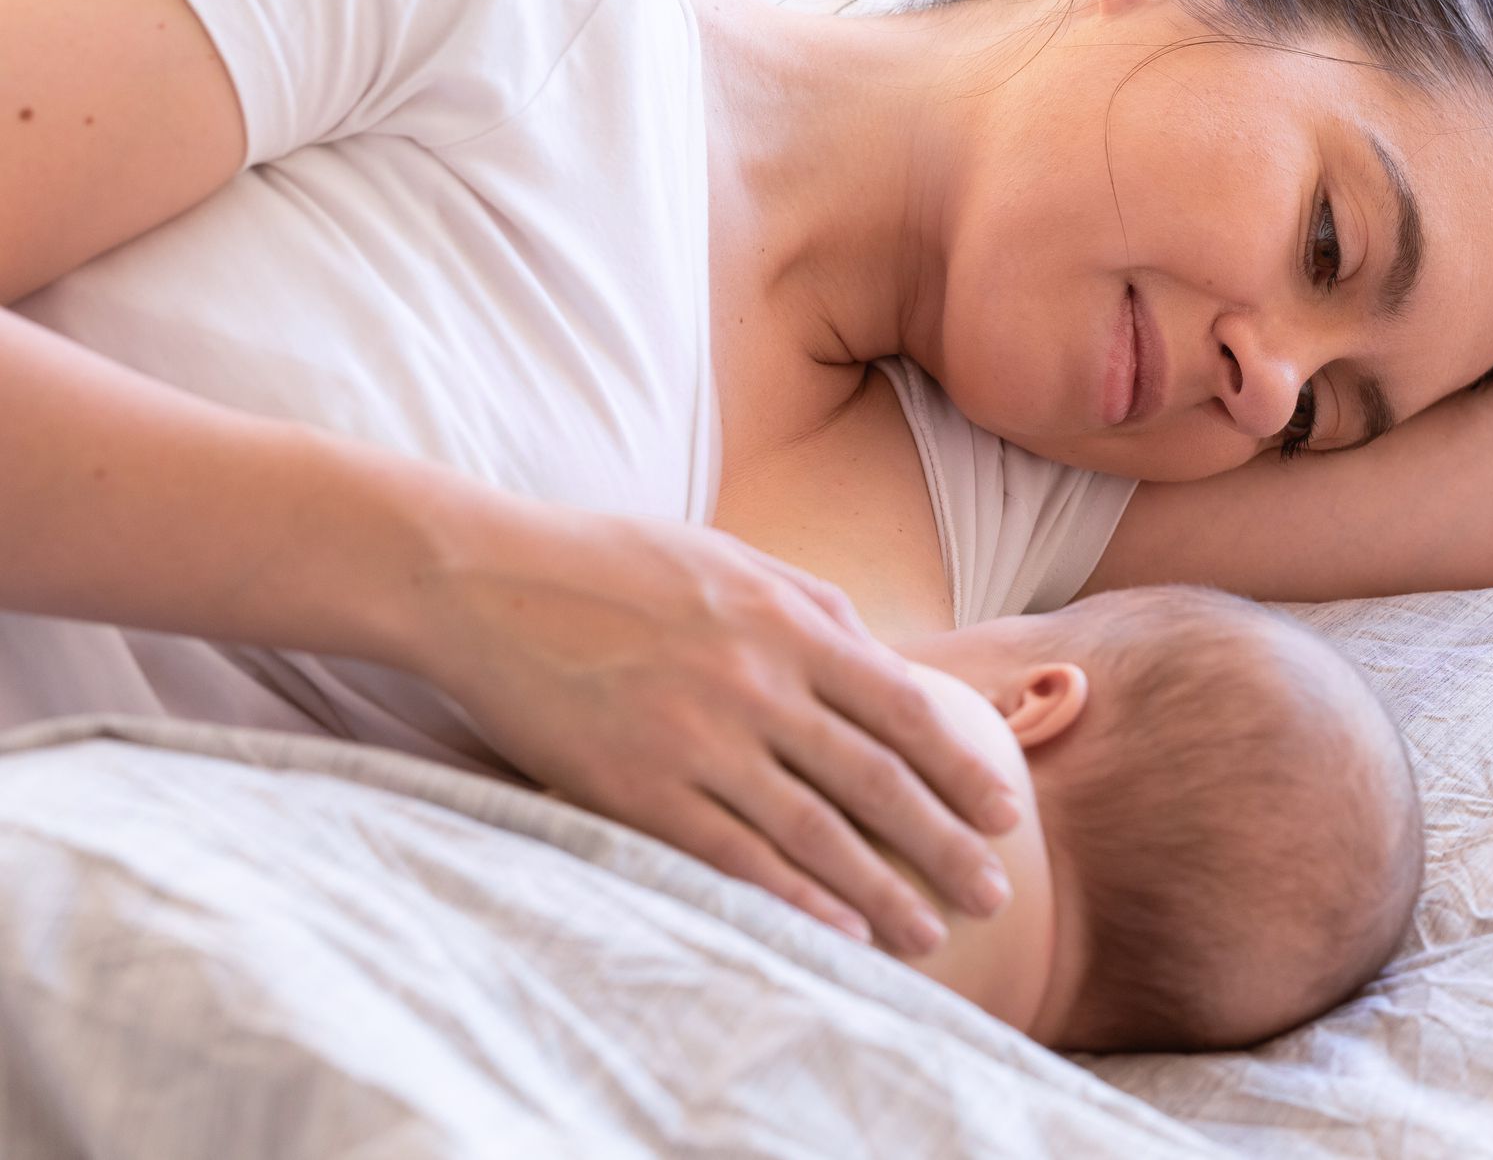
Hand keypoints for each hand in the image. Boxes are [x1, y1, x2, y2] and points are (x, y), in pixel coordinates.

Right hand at [405, 502, 1019, 954]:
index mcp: (787, 624)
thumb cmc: (614, 565)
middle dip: (945, 842)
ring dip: (879, 890)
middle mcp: (757, 685)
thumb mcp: (732, 558)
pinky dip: (791, 898)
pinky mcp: (638, 788)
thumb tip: (886, 658)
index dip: (960, 767)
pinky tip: (836, 932)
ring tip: (926, 934)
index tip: (1003, 811)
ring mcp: (698, 741)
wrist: (488, 581)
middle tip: (992, 894)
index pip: (903, 709)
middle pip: (875, 780)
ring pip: (813, 831)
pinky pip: (731, 855)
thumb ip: (816, 606)